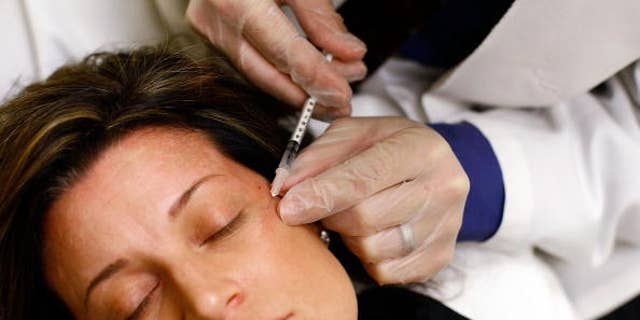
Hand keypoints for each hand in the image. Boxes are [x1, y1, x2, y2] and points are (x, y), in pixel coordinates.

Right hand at [186, 0, 366, 117]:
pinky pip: (251, 65)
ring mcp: (209, 31)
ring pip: (257, 75)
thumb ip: (320, 17)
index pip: (282, 51)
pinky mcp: (213, 36)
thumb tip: (349, 53)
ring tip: (331, 94)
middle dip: (306, 95)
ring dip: (296, 89)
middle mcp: (215, 20)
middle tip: (340, 104)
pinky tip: (305, 83)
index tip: (341, 94)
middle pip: (265, 74)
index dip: (315, 77)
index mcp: (235, 0)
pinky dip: (280, 76)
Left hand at [278, 117, 468, 283]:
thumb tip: (287, 188)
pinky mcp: (440, 256)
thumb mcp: (354, 135)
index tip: (288, 207)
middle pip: (365, 218)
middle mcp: (443, 187)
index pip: (363, 178)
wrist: (432, 168)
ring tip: (355, 215)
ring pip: (373, 248)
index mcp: (422, 148)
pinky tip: (373, 233)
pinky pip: (385, 272)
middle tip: (327, 204)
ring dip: (349, 237)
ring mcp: (447, 226)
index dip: (320, 195)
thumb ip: (318, 157)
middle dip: (332, 215)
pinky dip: (367, 257)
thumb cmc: (388, 147)